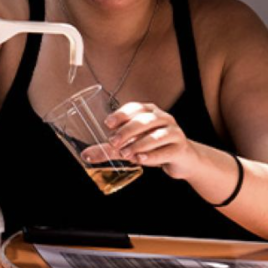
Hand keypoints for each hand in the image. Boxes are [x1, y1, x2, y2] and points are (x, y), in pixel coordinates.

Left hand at [81, 102, 203, 179]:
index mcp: (149, 111)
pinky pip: (167, 150)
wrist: (182, 158)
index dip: (121, 114)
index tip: (108, 124)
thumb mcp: (130, 145)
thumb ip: (109, 149)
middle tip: (114, 142)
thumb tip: (85, 155)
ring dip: (139, 144)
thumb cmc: (152, 147)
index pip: (135, 107)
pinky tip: (141, 159)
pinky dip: (152, 156)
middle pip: (145, 120)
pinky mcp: (180, 148)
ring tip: (126, 153)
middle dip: (127, 131)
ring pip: (157, 135)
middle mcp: (163, 118)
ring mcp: (174, 132)